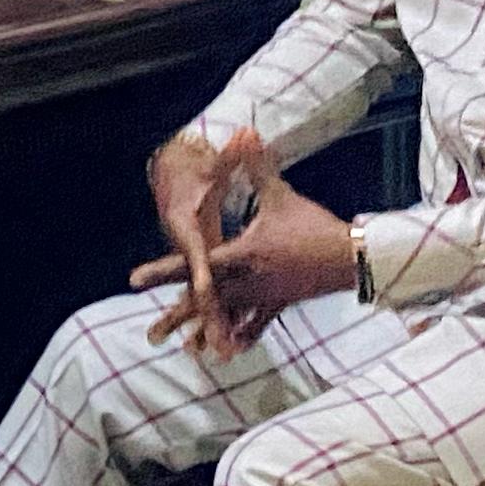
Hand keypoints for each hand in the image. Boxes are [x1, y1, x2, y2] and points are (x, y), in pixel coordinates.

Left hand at [132, 137, 355, 358]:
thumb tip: (246, 132)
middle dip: (176, 318)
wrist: (351, 256)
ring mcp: (264, 297)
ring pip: (227, 318)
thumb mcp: (280, 195)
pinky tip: (229, 353)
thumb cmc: (312, 225)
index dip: (162, 270)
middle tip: (150, 335)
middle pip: (204, 302)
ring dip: (205, 333)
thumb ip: (256, 167)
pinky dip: (240, 335)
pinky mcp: (280, 304)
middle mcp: (248, 282)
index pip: (194, 264)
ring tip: (185, 350)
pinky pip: (256, 325)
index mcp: (241, 255)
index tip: (134, 281)